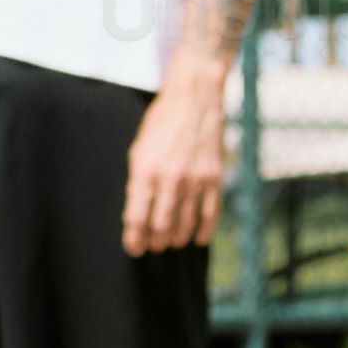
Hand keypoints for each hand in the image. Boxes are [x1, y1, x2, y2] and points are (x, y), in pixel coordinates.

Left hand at [118, 74, 228, 260]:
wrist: (194, 99)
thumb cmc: (161, 124)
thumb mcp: (139, 150)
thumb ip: (138, 182)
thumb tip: (138, 213)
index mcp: (145, 171)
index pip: (136, 217)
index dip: (134, 238)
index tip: (134, 248)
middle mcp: (170, 179)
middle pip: (161, 226)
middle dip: (155, 242)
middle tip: (152, 246)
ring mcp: (195, 180)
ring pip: (185, 223)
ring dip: (176, 238)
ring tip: (170, 242)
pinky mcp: (214, 178)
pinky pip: (210, 213)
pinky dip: (203, 230)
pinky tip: (197, 238)